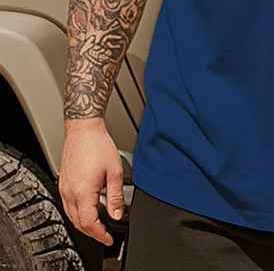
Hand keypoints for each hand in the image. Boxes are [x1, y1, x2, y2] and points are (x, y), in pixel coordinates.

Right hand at [58, 119, 124, 246]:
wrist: (83, 129)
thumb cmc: (98, 144)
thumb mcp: (115, 171)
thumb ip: (116, 196)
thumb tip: (117, 213)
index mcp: (83, 191)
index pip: (89, 223)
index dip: (100, 234)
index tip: (108, 238)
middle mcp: (70, 192)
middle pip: (78, 223)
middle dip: (92, 232)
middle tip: (105, 234)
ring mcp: (64, 188)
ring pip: (71, 216)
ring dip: (84, 224)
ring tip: (98, 225)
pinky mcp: (63, 183)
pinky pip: (68, 205)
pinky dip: (78, 213)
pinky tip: (87, 209)